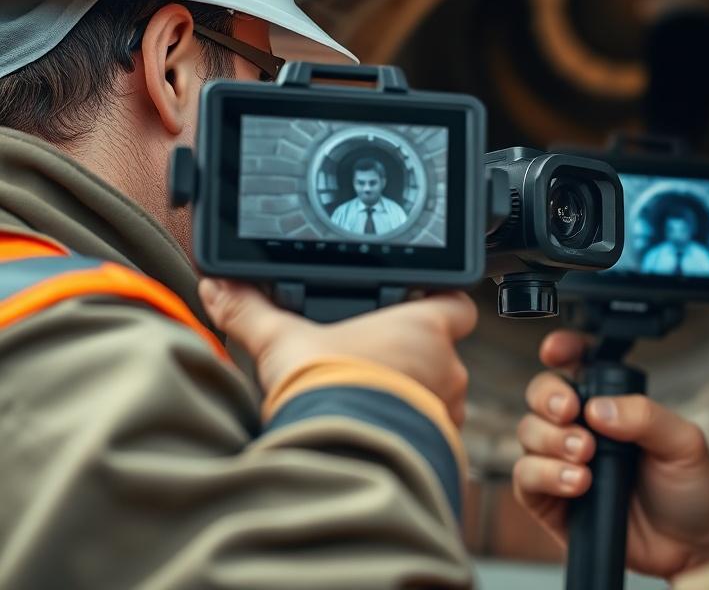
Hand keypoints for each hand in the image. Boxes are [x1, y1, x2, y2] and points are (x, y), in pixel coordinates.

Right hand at [199, 280, 475, 425]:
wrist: (337, 454)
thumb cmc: (323, 388)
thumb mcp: (280, 342)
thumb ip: (251, 312)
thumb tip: (218, 287)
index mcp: (423, 328)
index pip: (457, 305)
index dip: (440, 304)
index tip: (417, 308)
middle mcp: (448, 368)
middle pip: (443, 355)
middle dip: (413, 361)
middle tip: (374, 367)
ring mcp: (448, 411)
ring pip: (440, 398)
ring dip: (414, 399)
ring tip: (371, 405)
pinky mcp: (441, 448)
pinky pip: (434, 436)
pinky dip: (410, 435)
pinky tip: (376, 436)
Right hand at [513, 330, 708, 577]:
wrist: (693, 545)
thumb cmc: (691, 487)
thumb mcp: (683, 442)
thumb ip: (645, 416)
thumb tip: (599, 408)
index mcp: (610, 403)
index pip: (576, 365)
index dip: (561, 350)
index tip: (555, 351)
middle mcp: (580, 427)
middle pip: (539, 395)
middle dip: (548, 399)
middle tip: (571, 412)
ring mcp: (561, 462)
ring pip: (528, 434)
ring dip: (551, 441)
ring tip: (585, 456)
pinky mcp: (551, 501)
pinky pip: (525, 480)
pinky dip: (545, 475)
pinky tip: (577, 483)